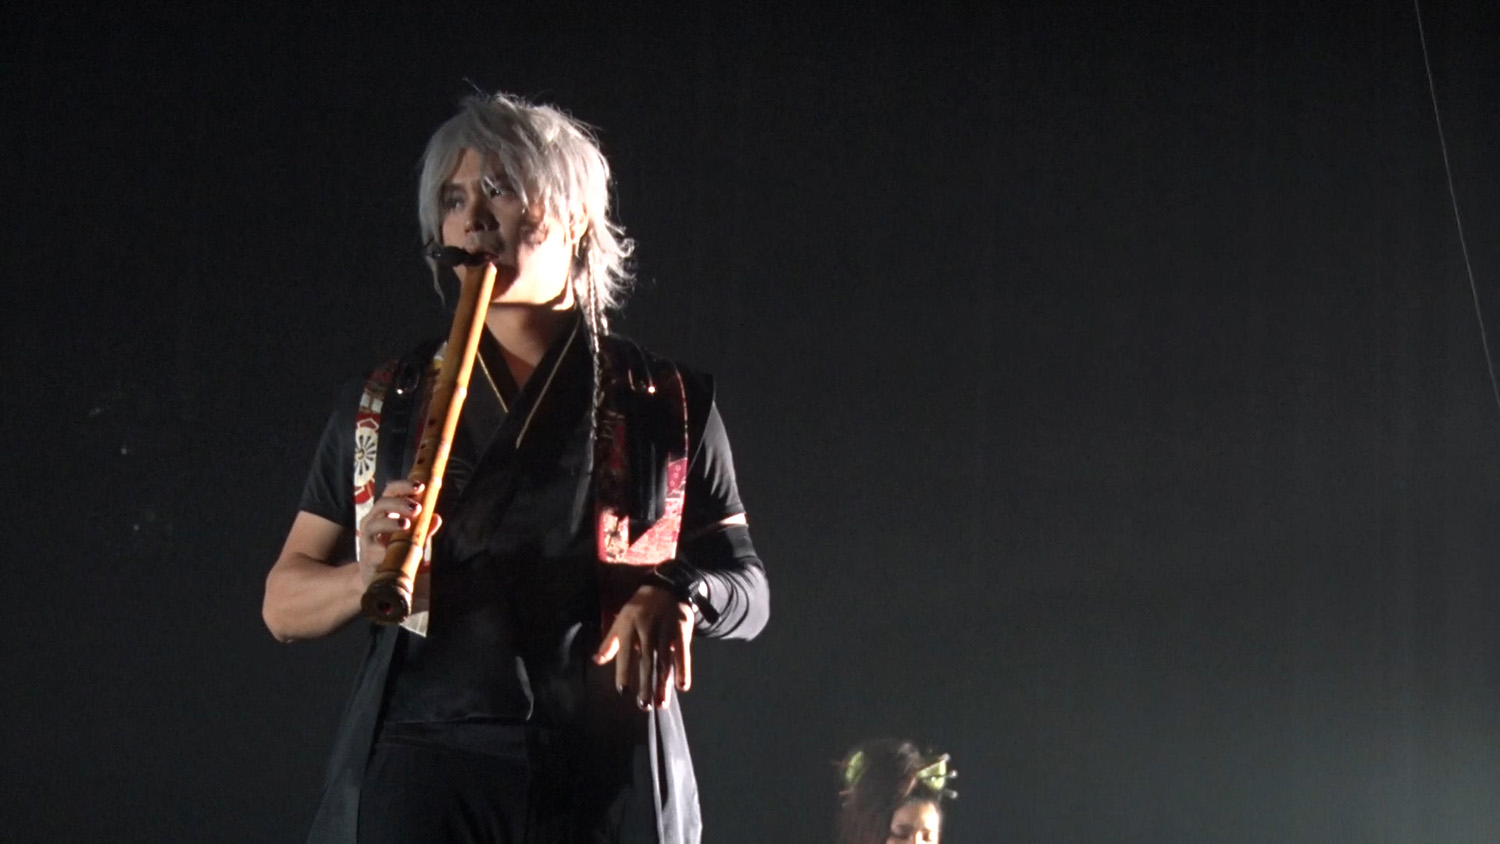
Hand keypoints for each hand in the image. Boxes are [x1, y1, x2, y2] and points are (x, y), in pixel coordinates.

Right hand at [356, 480, 435, 584]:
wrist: (374, 575)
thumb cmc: (394, 551)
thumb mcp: (412, 539)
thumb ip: (423, 529)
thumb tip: (437, 518)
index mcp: (385, 511)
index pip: (391, 491)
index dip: (404, 486)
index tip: (420, 486)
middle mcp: (373, 519)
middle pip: (383, 503)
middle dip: (400, 503)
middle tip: (417, 508)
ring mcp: (367, 535)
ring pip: (375, 523)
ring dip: (391, 522)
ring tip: (406, 524)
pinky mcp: (366, 552)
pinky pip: (373, 547)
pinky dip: (383, 546)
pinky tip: (391, 546)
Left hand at [593, 583, 694, 709]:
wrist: (667, 587)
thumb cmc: (640, 608)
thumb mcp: (621, 619)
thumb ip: (610, 642)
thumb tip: (597, 661)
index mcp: (630, 627)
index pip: (626, 653)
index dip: (624, 672)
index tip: (623, 691)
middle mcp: (647, 630)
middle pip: (647, 661)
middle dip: (646, 684)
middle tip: (644, 705)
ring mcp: (665, 631)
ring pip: (665, 661)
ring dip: (663, 684)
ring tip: (660, 703)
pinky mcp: (681, 632)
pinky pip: (682, 653)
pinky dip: (683, 669)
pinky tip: (682, 686)